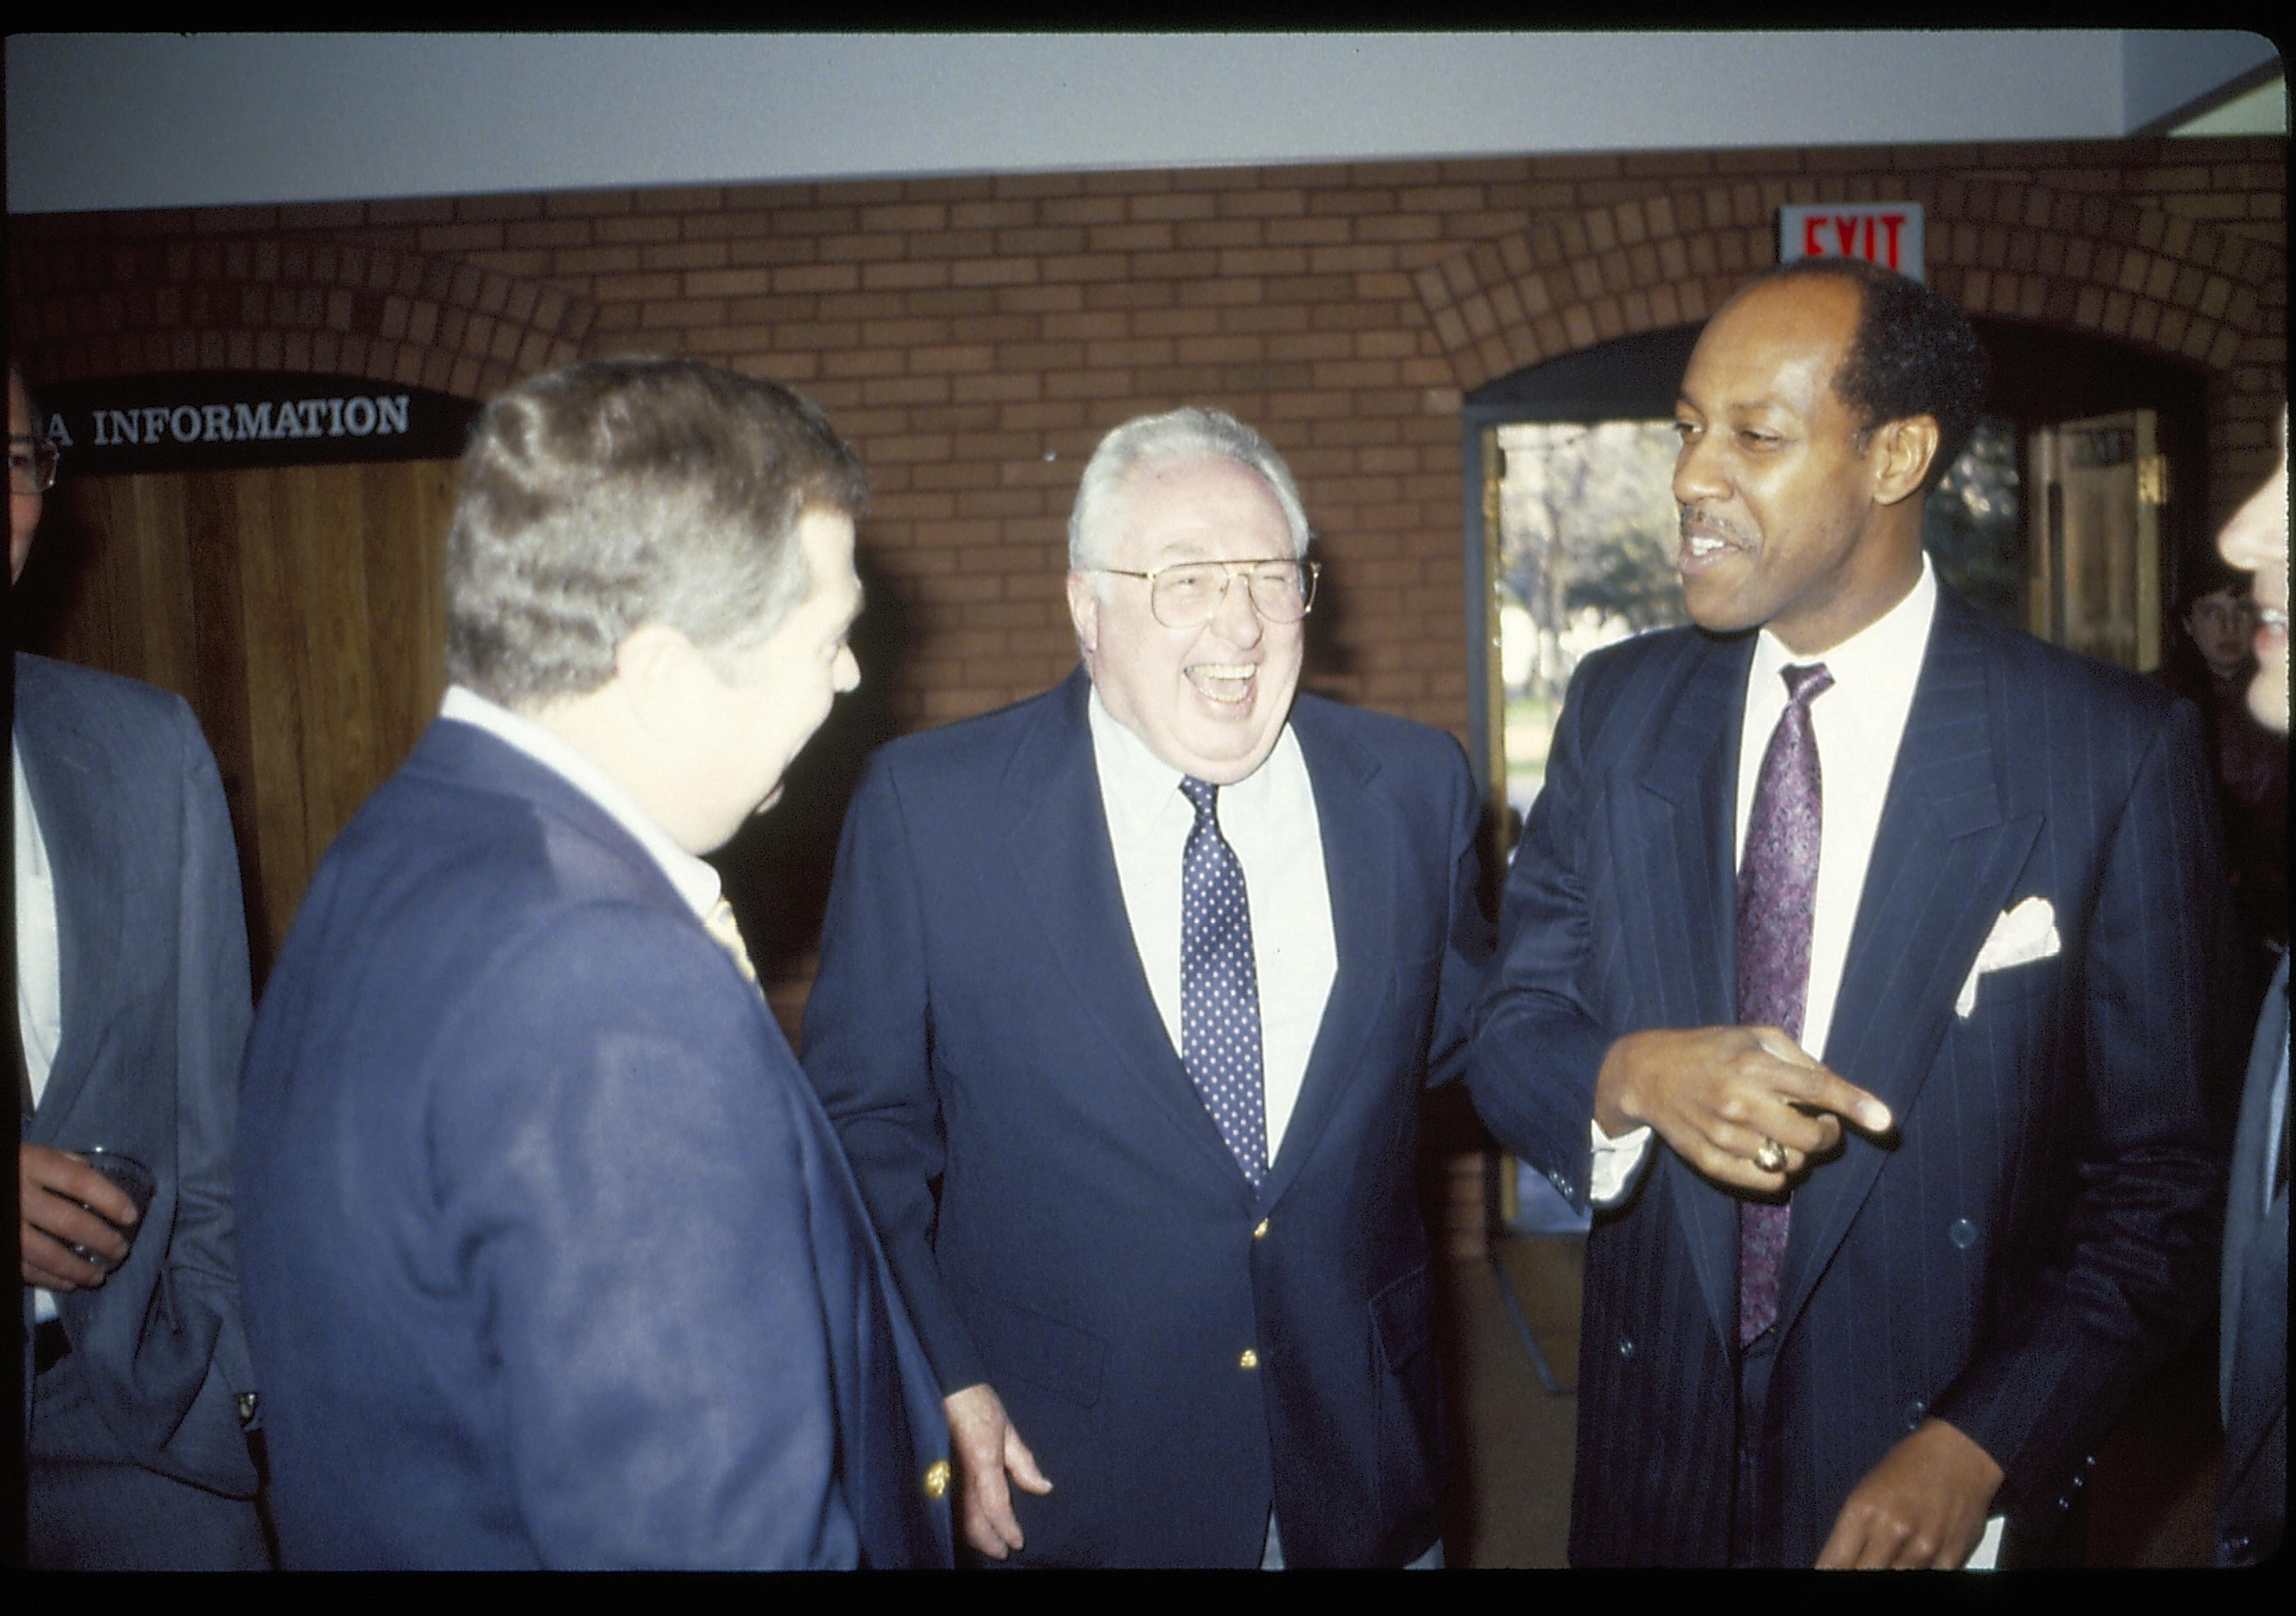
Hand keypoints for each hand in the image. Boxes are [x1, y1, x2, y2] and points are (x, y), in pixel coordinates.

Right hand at [19, 1144, 136, 1290]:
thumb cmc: (6, 1167)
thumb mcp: (28, 1152)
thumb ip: (59, 1162)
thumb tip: (91, 1171)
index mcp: (32, 1166)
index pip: (80, 1182)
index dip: (110, 1199)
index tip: (131, 1216)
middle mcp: (20, 1197)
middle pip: (70, 1222)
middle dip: (102, 1240)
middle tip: (121, 1251)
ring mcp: (7, 1226)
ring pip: (48, 1254)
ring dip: (79, 1269)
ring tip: (100, 1276)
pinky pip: (25, 1269)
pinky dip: (50, 1280)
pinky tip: (68, 1283)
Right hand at [942, 1382, 1052, 1558]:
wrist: (944, 1386)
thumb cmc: (978, 1404)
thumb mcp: (1008, 1429)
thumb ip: (1024, 1463)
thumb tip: (1043, 1488)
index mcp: (982, 1460)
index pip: (996, 1506)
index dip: (1007, 1529)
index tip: (1018, 1542)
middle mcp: (960, 1472)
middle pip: (973, 1521)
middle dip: (990, 1540)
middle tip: (1004, 1550)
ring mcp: (944, 1474)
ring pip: (956, 1519)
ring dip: (974, 1535)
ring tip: (990, 1542)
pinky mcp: (934, 1473)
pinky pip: (947, 1506)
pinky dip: (959, 1522)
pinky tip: (970, 1526)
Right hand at [1594, 1025, 1892, 1193]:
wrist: (1645, 1073)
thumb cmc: (1709, 1050)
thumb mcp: (1753, 1035)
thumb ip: (1798, 1059)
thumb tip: (1837, 1090)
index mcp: (1754, 1064)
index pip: (1816, 1087)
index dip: (1853, 1104)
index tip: (1884, 1121)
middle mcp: (1740, 1100)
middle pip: (1809, 1138)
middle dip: (1826, 1136)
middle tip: (1820, 1124)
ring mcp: (1723, 1133)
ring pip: (1789, 1164)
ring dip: (1800, 1155)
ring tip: (1784, 1135)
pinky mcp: (1708, 1159)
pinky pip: (1764, 1182)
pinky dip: (1777, 1174)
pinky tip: (1767, 1153)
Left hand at [1818, 1418, 2003, 1567]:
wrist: (1958, 1453)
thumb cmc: (1907, 1468)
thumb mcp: (1865, 1491)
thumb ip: (1851, 1533)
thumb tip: (1836, 1565)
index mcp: (1862, 1511)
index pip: (1833, 1563)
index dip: (1828, 1574)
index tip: (1827, 1575)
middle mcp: (1892, 1530)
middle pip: (1863, 1576)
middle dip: (1856, 1575)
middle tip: (1858, 1567)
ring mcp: (1923, 1546)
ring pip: (1895, 1582)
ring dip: (1887, 1575)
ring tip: (1884, 1561)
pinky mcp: (1951, 1556)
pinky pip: (1928, 1580)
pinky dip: (1917, 1574)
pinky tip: (1911, 1563)